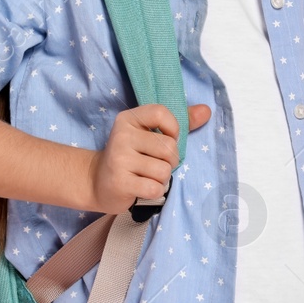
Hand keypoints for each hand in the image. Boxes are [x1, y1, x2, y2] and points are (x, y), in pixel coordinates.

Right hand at [87, 103, 211, 214]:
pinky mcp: (119, 182)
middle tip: (155, 164)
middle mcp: (121, 135)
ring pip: (164, 170)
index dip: (173, 129)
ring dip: (162, 178)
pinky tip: (143, 188)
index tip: (166, 139)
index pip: (162, 113)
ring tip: (147, 176)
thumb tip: (206, 111)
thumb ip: (181, 122)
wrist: (97, 182)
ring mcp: (119, 159)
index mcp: (128, 118)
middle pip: (169, 147)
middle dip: (170, 161)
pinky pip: (155, 188)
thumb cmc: (132, 156)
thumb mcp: (150, 134)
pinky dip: (155, 191)